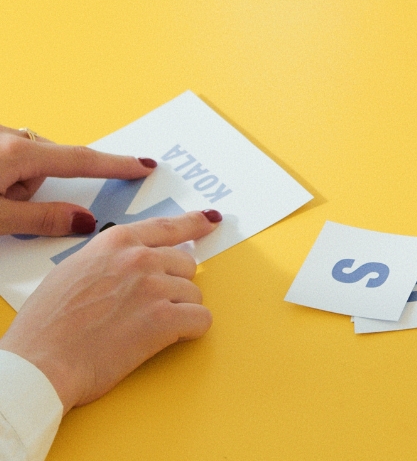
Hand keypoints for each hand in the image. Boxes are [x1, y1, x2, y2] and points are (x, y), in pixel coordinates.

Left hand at [0, 126, 157, 235]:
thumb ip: (40, 219)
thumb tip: (84, 221)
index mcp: (19, 154)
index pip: (81, 161)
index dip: (116, 165)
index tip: (144, 166)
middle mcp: (11, 136)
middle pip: (48, 164)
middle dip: (34, 188)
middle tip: (4, 208)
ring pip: (26, 159)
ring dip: (14, 181)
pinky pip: (9, 153)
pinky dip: (3, 170)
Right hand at [0, 210, 219, 409]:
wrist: (38, 365)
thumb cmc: (45, 327)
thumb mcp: (73, 271)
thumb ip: (109, 259)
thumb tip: (131, 260)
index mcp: (116, 241)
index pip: (168, 226)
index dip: (193, 224)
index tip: (209, 220)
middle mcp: (140, 257)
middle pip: (185, 264)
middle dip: (173, 286)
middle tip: (147, 309)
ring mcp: (154, 285)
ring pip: (194, 294)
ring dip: (178, 311)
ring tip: (144, 329)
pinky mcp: (164, 318)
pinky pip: (201, 319)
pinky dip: (190, 331)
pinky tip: (168, 339)